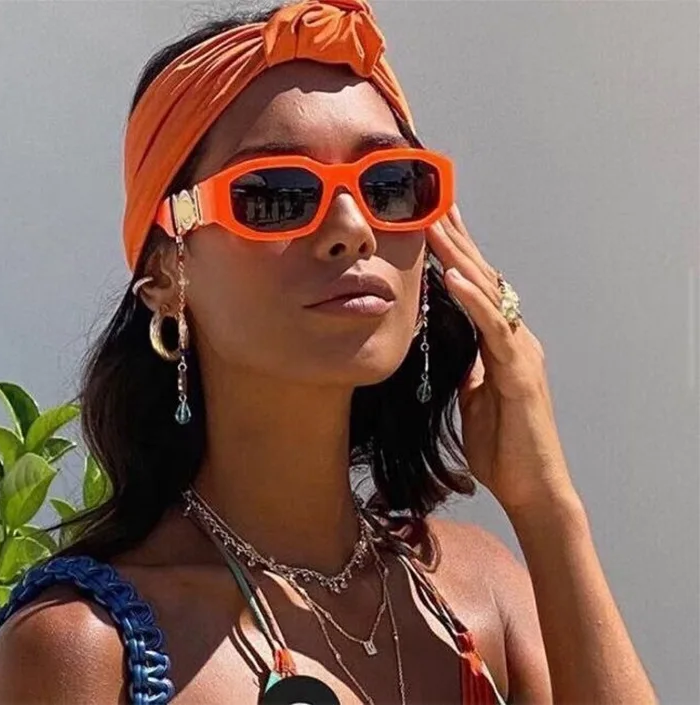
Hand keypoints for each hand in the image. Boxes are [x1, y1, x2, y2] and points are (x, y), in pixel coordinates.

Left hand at [425, 204, 575, 512]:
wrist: (532, 488)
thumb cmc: (503, 445)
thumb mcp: (474, 395)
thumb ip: (467, 366)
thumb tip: (450, 346)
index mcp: (501, 342)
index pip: (477, 288)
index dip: (457, 254)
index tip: (435, 221)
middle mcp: (515, 339)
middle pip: (485, 278)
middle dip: (458, 240)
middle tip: (436, 202)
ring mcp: (521, 353)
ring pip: (490, 294)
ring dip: (461, 258)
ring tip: (436, 225)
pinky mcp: (521, 374)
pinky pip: (495, 330)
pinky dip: (475, 301)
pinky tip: (455, 278)